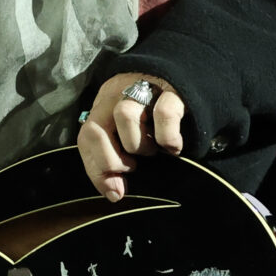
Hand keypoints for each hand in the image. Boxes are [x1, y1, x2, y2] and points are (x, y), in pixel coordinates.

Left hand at [74, 72, 184, 201]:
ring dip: (138, 145)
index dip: (96, 169)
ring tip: (152, 151)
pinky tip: (173, 148)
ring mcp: (144, 88)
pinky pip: (164, 113)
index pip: (86, 138)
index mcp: (104, 104)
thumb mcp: (130, 134)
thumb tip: (114, 193)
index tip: (114, 191)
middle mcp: (118, 93)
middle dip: (111, 160)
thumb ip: (116, 158)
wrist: (190, 82)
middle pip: (95, 128)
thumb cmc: (157, 119)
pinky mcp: (172, 91)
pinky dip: (168, 138)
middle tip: (131, 168)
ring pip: (124, 115)